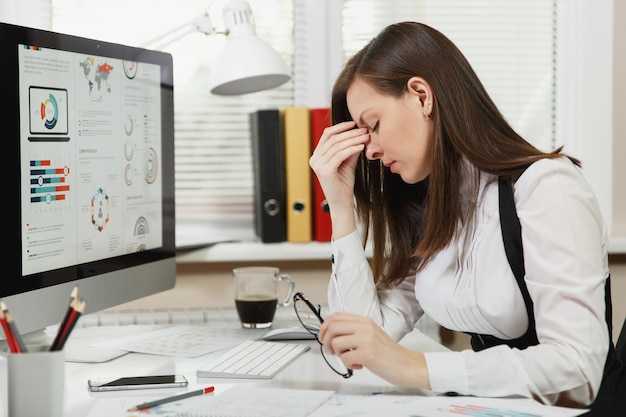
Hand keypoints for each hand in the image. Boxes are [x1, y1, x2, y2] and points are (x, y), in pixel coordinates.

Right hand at [309, 121, 368, 237]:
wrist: (342, 202)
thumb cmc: (344, 184)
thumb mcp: (347, 162)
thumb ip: (350, 148)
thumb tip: (359, 134)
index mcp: (317, 155)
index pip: (327, 134)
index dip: (340, 127)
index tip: (354, 124)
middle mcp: (315, 159)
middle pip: (333, 139)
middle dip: (350, 133)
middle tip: (364, 131)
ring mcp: (318, 165)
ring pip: (337, 146)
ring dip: (353, 140)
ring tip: (365, 138)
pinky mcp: (325, 171)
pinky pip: (340, 155)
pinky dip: (352, 149)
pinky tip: (361, 147)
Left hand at [318, 312, 429, 388]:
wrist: (407, 364)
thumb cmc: (389, 353)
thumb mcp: (371, 333)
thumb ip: (354, 330)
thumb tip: (332, 333)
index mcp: (364, 320)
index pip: (336, 316)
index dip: (324, 327)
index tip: (324, 337)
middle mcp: (364, 327)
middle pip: (332, 327)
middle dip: (327, 341)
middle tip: (333, 351)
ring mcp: (366, 339)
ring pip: (336, 342)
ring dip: (338, 354)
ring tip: (349, 358)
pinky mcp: (367, 354)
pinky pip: (345, 358)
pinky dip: (348, 365)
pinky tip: (359, 365)